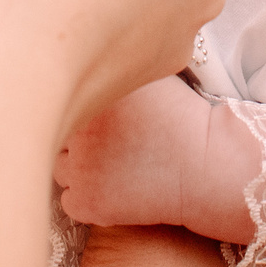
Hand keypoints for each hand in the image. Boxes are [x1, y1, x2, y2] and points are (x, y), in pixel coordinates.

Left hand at [58, 76, 259, 242]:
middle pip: (57, 132)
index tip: (107, 118)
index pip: (59, 98)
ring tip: (112, 164)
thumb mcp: (147, 76)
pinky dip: (85, 196)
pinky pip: (69, 199)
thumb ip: (112, 69)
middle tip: (112, 142)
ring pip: (60, 166)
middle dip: (79, 137)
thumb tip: (83, 63)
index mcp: (91, 93)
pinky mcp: (87, 203)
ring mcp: (80, 169)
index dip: (83, 108)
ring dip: (78, 165)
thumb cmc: (181, 118)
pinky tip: (112, 187)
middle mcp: (79, 130)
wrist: (208, 167)